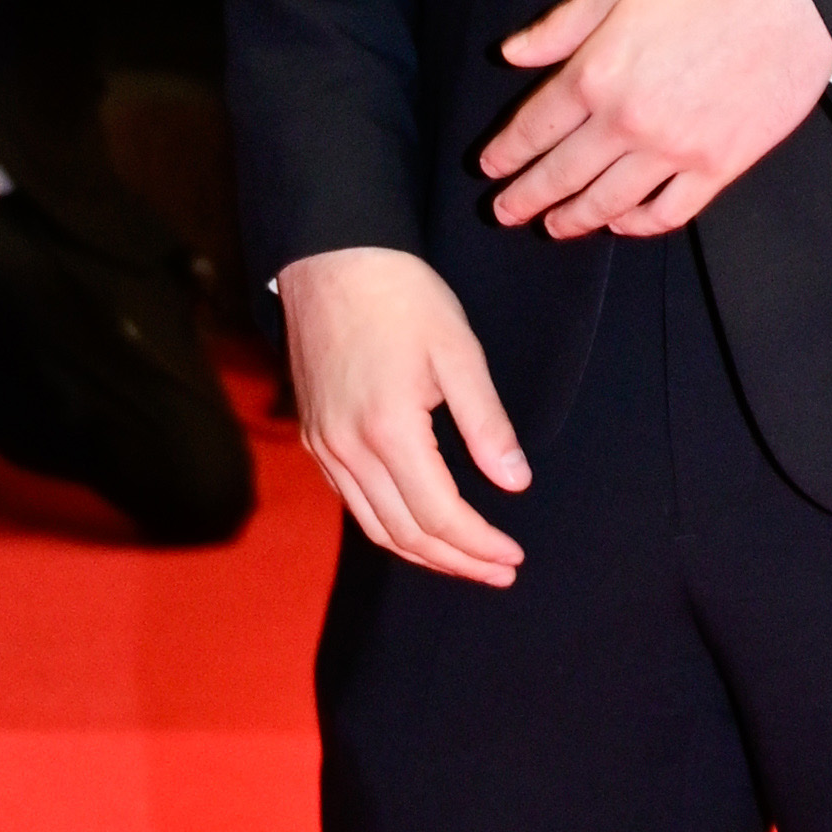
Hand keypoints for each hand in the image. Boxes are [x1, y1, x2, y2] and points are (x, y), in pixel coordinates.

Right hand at [278, 245, 529, 585]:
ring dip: (424, 554)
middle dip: (458, 561)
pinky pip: (354, 502)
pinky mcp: (317, 438)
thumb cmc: (403, 298)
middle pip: (406, 533)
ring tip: (468, 563)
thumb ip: (488, 425)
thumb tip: (515, 484)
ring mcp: (326, 447)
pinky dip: (391, 527)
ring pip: (375, 526)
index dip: (480, 545)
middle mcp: (348, 449)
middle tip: (501, 572)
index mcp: (389, 430)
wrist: (333, 260)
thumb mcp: (459, 353)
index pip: (440, 515)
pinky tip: (421, 528)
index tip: (514, 556)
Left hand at [481, 0, 831, 238]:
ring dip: (573, 219)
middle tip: (505, 212)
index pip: (535, 126)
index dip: (506, 152)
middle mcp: (628, 121)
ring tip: (553, 227)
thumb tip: (513, 54)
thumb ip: (562, 25)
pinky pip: (669, 211)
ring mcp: (675, 150)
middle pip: (562, 172)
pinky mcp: (719, 166)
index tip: (490, 168)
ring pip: (608, 201)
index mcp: (597, 73)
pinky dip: (639, 224)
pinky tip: (622, 223)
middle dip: (526, 197)